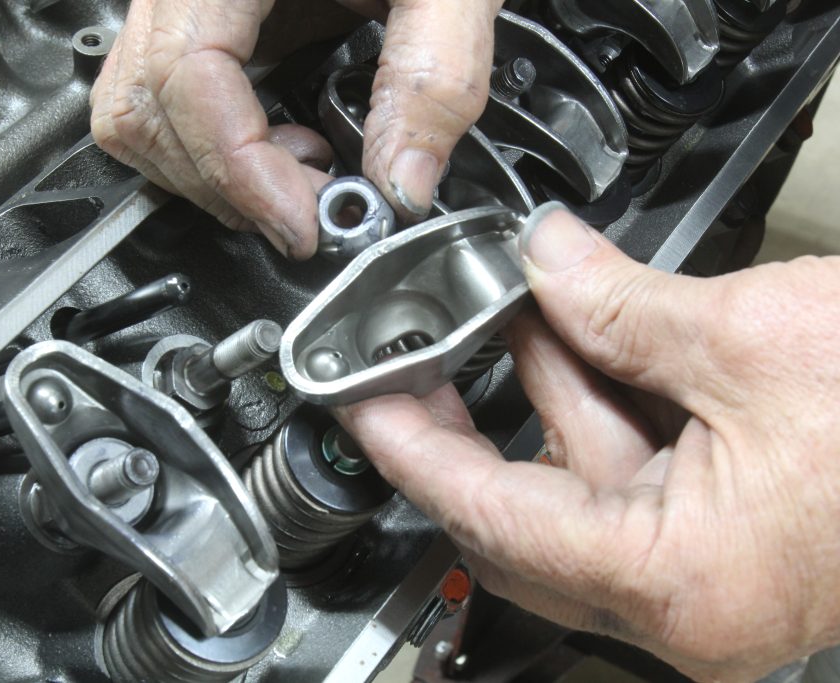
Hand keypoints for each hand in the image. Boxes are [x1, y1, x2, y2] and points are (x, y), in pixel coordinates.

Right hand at [90, 0, 502, 258]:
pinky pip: (160, 98)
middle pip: (143, 107)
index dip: (238, 169)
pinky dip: (209, 149)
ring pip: (135, 112)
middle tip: (310, 211)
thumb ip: (435, 75)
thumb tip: (402, 184)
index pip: (184, 75)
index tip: (303, 223)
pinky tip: (281, 146)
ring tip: (298, 177)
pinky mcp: (198, 16)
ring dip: (210, 176)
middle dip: (227, 186)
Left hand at [336, 205, 839, 681]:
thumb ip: (621, 305)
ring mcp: (716, 572)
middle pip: (530, 510)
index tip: (364, 408)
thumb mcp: (753, 338)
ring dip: (549, 389)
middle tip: (425, 352)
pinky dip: (606, 400)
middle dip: (478, 416)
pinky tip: (585, 334)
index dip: (415, 452)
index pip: (494, 518)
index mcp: (684, 582)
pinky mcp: (739, 533)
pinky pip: (639, 471)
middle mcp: (692, 602)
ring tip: (519, 309)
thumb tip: (544, 262)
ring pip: (584, 481)